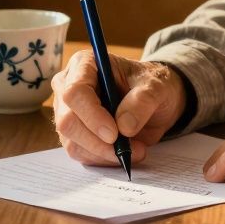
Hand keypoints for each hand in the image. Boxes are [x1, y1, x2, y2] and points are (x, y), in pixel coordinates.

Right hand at [51, 51, 187, 166]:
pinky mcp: (74, 134)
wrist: (154, 101)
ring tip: (135, 150)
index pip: (75, 92)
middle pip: (68, 121)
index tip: (114, 133)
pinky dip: (103, 159)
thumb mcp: (156, 86)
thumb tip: (124, 126)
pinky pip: (81, 154)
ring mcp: (68, 112)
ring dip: (103, 153)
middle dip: (97, 141)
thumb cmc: (151, 85)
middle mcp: (68, 87)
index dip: (92, 115)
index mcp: (85, 64)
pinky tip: (123, 153)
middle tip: (128, 149)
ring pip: (72, 142)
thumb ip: (143, 100)